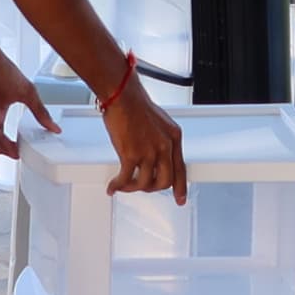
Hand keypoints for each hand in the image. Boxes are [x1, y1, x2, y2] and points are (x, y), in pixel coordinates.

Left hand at [0, 41, 56, 159]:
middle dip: (4, 153)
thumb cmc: (1, 69)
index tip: (23, 151)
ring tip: (13, 150)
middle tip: (17, 152)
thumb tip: (54, 127)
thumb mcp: (28, 94)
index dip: (11, 148)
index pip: (1, 140)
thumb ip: (40, 113)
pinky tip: (6, 138)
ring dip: (0, 150)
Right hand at [100, 81, 186, 203]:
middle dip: (152, 188)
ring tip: (124, 184)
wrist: (123, 96)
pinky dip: (118, 185)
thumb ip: (161, 140)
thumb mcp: (160, 123)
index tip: (180, 198)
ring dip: (133, 187)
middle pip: (164, 181)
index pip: (181, 169)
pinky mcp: (131, 154)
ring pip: (145, 184)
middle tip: (141, 187)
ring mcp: (149, 152)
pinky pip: (125, 179)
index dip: (180, 187)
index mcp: (173, 138)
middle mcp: (164, 147)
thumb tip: (155, 157)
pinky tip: (113, 186)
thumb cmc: (136, 104)